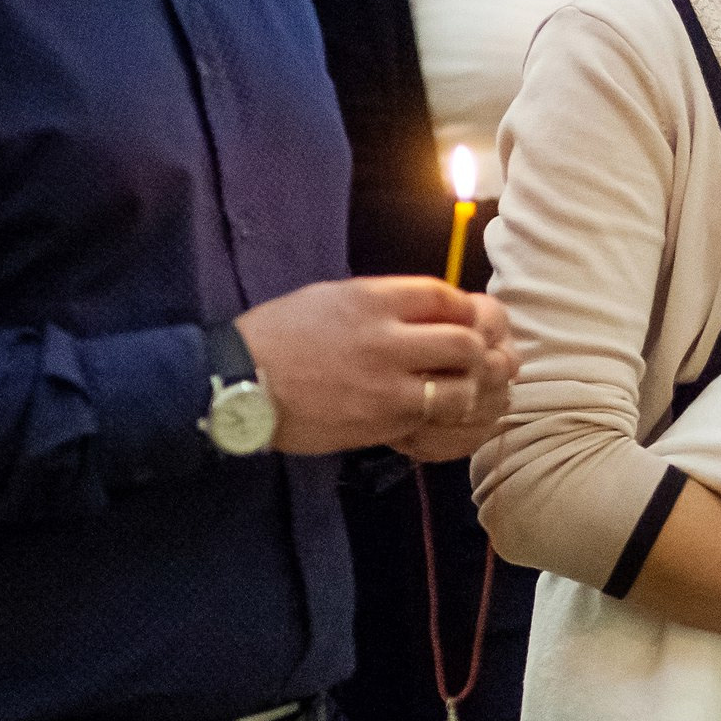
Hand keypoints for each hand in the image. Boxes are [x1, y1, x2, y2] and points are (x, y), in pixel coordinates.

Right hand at [238, 276, 517, 455]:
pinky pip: (434, 422)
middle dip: (480, 351)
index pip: (447, 297)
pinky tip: (444, 416)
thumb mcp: (333, 297)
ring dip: (471, 390)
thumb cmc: (280, 334)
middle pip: (465, 342)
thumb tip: (432, 310)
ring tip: (467, 391)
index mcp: (374, 299)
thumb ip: (386, 301)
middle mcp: (387, 339)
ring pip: (461, 388)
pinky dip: (448, 419)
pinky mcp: (381, 424)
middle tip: (481, 360)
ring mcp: (386, 386)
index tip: (469, 318)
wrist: (238, 383)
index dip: (469, 309)